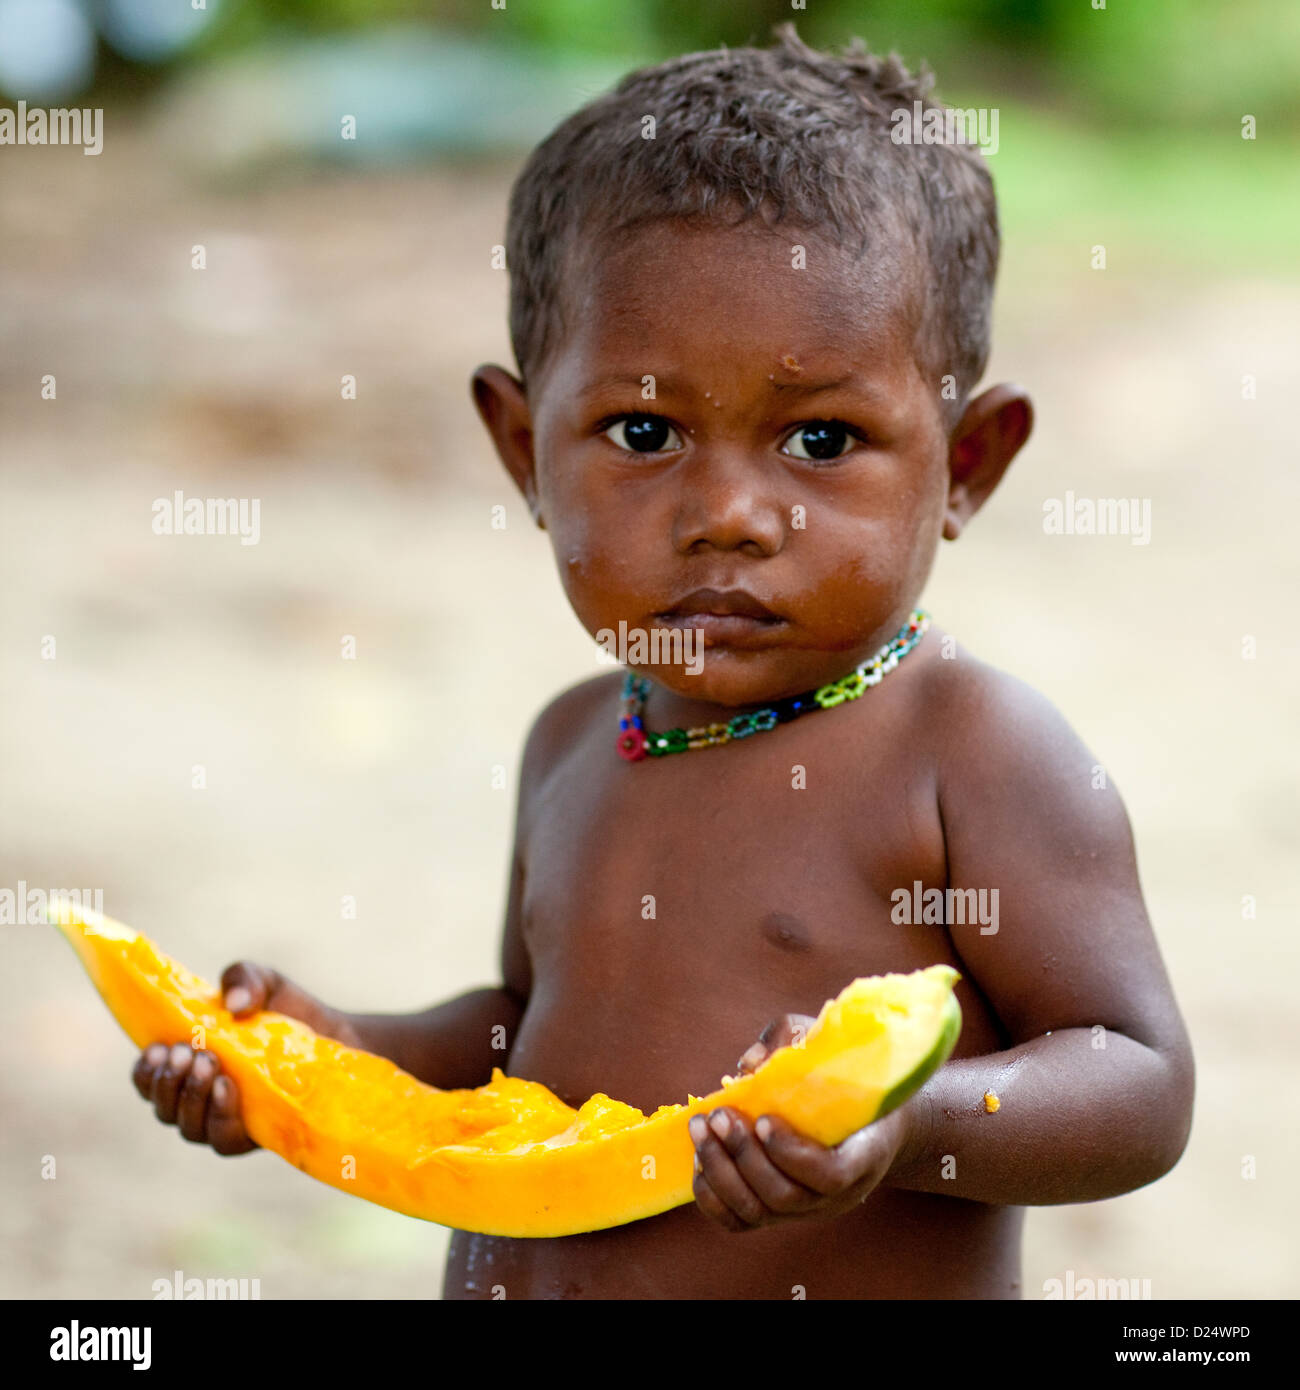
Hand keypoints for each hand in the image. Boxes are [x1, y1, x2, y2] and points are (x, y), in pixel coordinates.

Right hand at [131, 961, 358, 1156]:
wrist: (334, 1034)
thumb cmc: (286, 1009)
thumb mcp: (264, 982)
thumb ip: (243, 979)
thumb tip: (233, 1005)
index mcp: (188, 1066)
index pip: (148, 1080)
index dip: (144, 1070)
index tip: (156, 1048)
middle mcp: (199, 1100)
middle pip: (163, 1108)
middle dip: (167, 1082)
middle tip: (186, 1052)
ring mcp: (225, 1121)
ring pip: (189, 1127)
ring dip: (191, 1096)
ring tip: (209, 1063)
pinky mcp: (253, 1136)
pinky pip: (223, 1139)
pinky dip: (220, 1115)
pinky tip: (228, 1087)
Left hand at [688, 1012, 917, 1232]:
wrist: (866, 1121)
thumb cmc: (846, 1076)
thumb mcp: (829, 1045)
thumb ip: (791, 1041)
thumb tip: (749, 1062)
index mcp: (864, 1155)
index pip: (831, 1175)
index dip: (791, 1153)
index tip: (763, 1118)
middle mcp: (837, 1195)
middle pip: (786, 1196)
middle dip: (743, 1154)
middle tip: (719, 1115)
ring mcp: (806, 1209)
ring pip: (758, 1212)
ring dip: (720, 1171)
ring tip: (701, 1128)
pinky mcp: (777, 1213)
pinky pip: (738, 1221)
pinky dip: (712, 1196)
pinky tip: (699, 1159)